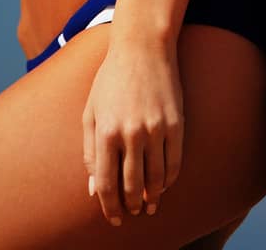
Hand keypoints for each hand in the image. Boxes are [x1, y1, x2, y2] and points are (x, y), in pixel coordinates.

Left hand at [81, 39, 183, 226]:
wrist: (142, 47)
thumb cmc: (111, 79)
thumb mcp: (91, 112)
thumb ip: (89, 151)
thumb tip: (94, 189)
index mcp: (105, 131)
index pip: (106, 184)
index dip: (109, 206)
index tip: (113, 217)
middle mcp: (130, 133)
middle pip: (131, 185)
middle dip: (131, 205)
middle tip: (132, 211)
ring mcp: (155, 128)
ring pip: (155, 178)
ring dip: (152, 197)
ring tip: (149, 204)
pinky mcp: (175, 123)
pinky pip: (174, 162)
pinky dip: (169, 179)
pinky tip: (164, 185)